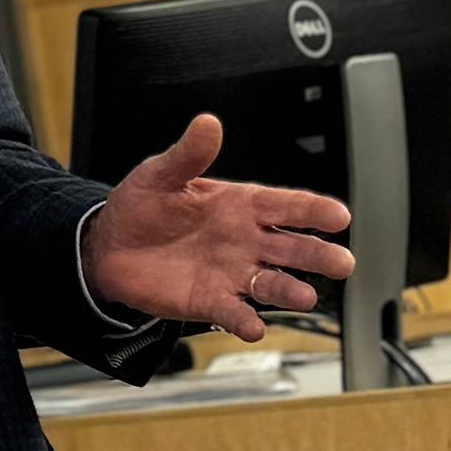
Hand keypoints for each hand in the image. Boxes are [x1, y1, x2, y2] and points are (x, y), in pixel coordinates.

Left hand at [81, 113, 353, 340]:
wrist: (109, 246)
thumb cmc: (142, 207)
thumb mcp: (160, 175)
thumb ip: (188, 154)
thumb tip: (207, 123)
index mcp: (240, 205)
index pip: (285, 205)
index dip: (313, 210)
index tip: (339, 216)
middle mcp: (245, 241)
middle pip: (292, 249)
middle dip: (318, 255)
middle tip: (342, 263)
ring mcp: (231, 273)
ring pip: (272, 284)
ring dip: (290, 291)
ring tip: (305, 296)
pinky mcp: (210, 301)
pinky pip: (234, 312)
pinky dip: (245, 321)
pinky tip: (254, 327)